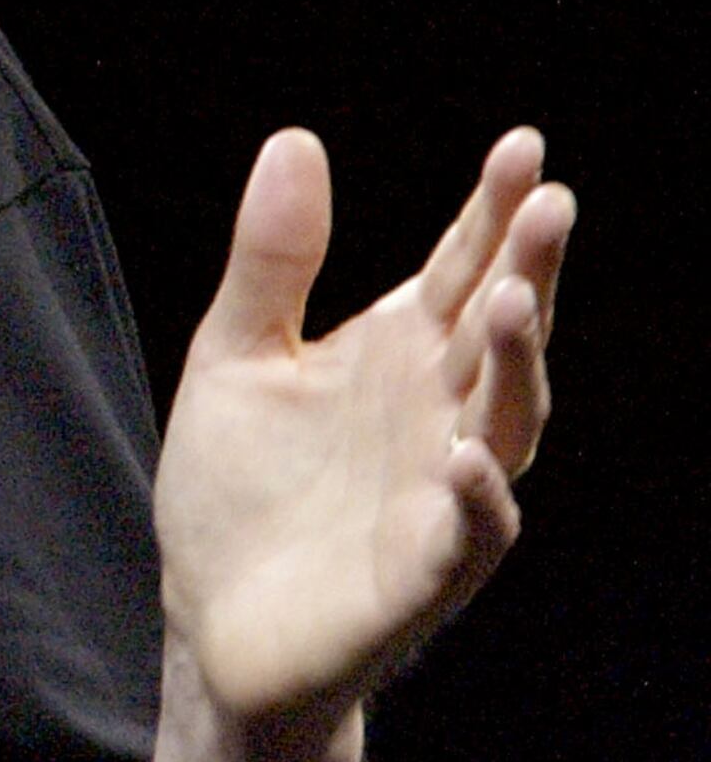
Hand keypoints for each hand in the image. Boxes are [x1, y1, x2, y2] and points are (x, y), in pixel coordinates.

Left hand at [154, 126, 575, 732]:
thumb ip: (272, 260)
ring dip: (519, 364)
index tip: (523, 146)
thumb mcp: (235, 354)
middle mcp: (438, 414)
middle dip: (529, 268)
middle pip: (500, 332)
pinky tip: (464, 454)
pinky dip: (477, 496)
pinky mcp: (421, 571)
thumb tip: (296, 140)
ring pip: (505, 422)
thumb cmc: (238, 490)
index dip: (492, 211)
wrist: (210, 622)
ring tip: (515, 297)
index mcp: (399, 355)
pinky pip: (468, 531)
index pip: (461, 269)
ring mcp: (439, 492)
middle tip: (550, 201)